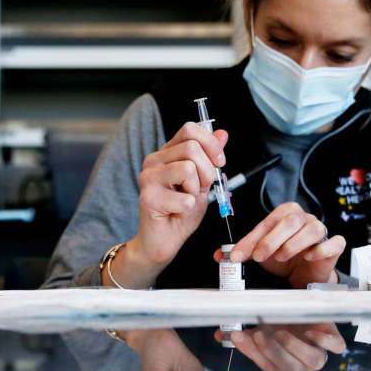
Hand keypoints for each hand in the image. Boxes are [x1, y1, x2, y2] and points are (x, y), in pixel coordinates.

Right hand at [113, 122, 227, 287]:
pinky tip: (177, 212)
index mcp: (167, 154)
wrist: (163, 241)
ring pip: (188, 169)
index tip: (219, 162)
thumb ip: (210, 158)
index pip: (190, 129)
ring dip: (196, 190)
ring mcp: (148, 178)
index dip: (210, 144)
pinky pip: (185, 197)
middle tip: (198, 190)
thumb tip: (222, 134)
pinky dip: (188, 208)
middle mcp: (154, 161)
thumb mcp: (202, 182)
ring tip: (185, 200)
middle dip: (207, 172)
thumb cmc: (179, 213)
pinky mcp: (148, 198)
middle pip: (192, 148)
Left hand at [217, 202, 345, 288]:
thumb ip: (243, 252)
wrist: (304, 275)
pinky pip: (334, 243)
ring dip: (294, 244)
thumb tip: (220, 255)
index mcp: (286, 215)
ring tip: (282, 257)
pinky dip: (321, 250)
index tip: (240, 255)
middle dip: (272, 239)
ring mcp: (321, 231)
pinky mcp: (334, 247)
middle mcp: (304, 219)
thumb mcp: (261, 253)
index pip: (269, 221)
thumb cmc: (285, 258)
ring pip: (313, 229)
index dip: (253, 238)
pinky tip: (309, 257)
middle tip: (261, 256)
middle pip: (292, 220)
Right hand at [217, 324, 345, 370]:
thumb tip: (220, 334)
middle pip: (290, 370)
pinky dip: (325, 341)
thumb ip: (242, 334)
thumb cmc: (279, 323)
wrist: (306, 312)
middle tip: (259, 334)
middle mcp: (301, 366)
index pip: (268, 366)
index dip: (253, 354)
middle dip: (272, 352)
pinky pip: (336, 347)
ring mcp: (319, 354)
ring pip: (313, 361)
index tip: (239, 336)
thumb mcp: (260, 328)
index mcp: (282, 368)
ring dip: (296, 348)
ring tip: (280, 331)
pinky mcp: (335, 340)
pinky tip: (311, 331)